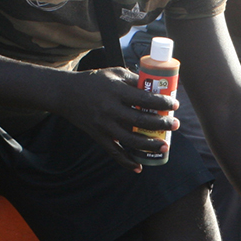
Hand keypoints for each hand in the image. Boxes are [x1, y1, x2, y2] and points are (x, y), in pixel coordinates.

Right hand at [56, 66, 178, 171]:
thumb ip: (134, 80)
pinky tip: (139, 167)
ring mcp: (103, 125)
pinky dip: (126, 162)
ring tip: (165, 145)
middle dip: (161, 124)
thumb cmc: (94, 81)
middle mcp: (109, 109)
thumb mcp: (114, 73)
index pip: (144, 98)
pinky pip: (114, 152)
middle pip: (140, 120)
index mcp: (115, 90)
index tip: (174, 104)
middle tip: (175, 125)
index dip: (162, 102)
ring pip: (130, 139)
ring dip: (150, 145)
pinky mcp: (98, 136)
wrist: (65, 94)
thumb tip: (157, 88)